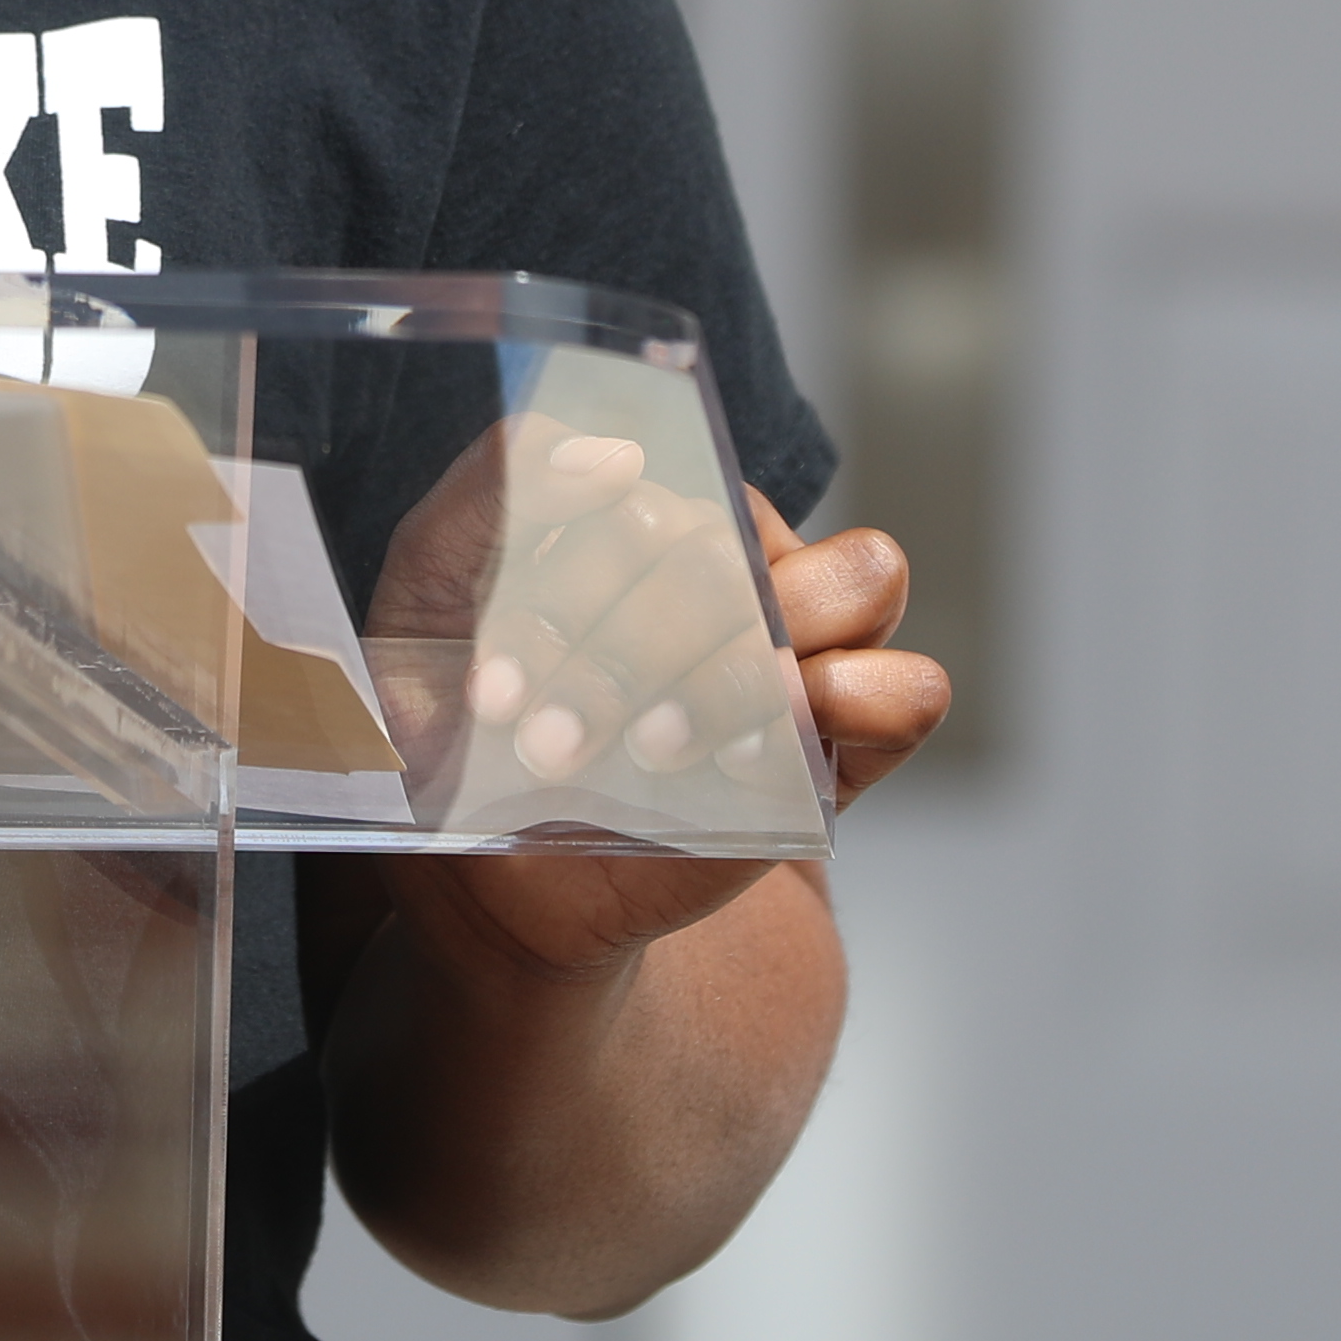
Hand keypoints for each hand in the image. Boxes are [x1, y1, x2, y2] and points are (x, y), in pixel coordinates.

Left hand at [369, 426, 954, 975]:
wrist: (505, 889)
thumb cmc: (471, 732)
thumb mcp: (428, 604)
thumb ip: (487, 496)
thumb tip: (609, 451)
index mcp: (648, 508)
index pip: (648, 488)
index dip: (571, 584)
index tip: (493, 689)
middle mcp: (741, 558)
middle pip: (730, 547)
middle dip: (624, 656)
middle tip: (549, 745)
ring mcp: (807, 642)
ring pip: (857, 577)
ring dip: (736, 673)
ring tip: (648, 750)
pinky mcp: (848, 740)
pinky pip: (911, 685)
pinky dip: (843, 710)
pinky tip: (743, 764)